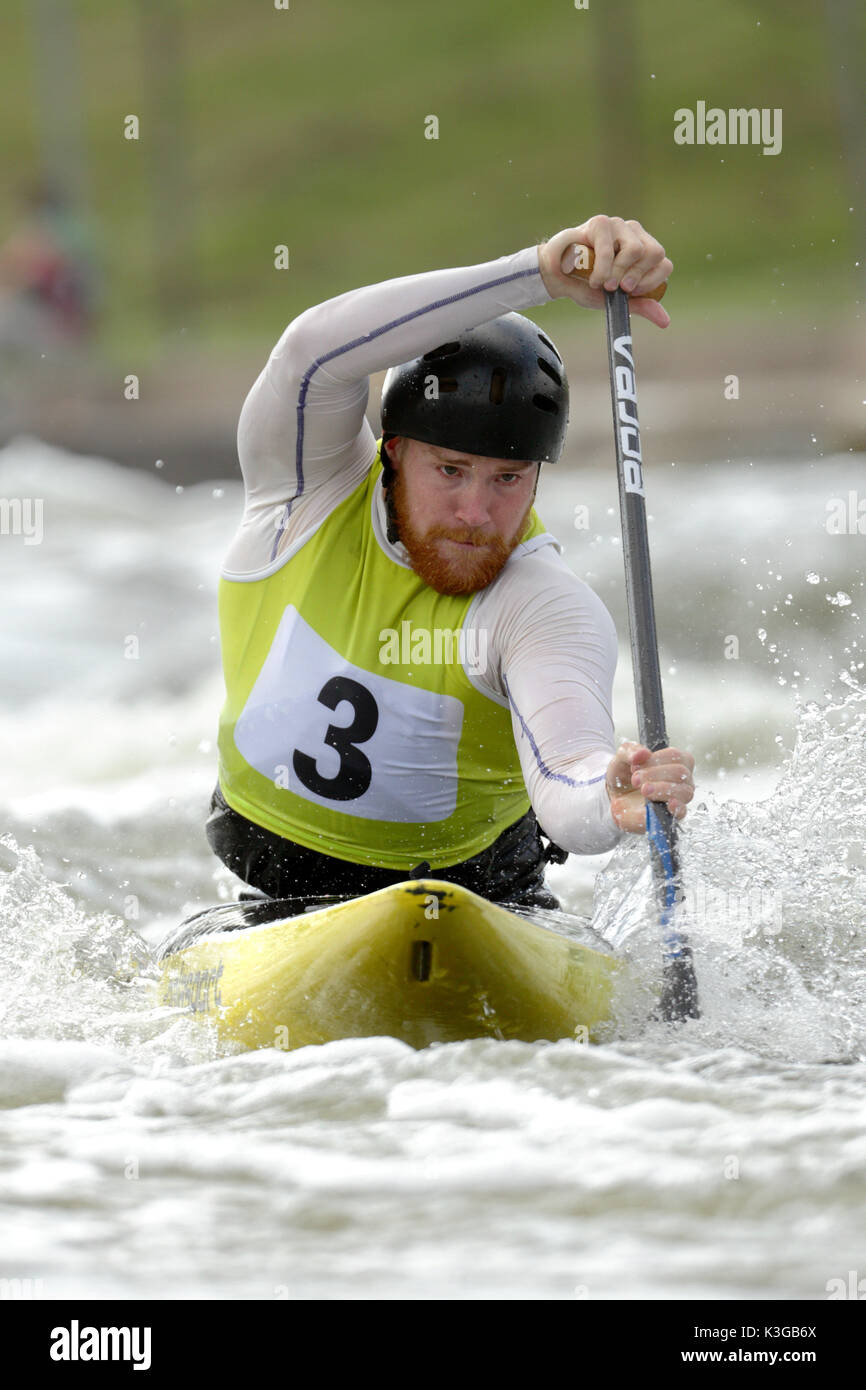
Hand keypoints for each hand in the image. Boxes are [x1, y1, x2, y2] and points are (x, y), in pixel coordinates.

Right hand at [537, 215, 672, 327]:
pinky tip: (592, 278)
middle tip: (617, 288)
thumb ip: (640, 306)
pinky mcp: (601, 223)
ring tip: (601, 283)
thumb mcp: (616, 300)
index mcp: (644, 253)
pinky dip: (601, 270)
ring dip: (617, 273)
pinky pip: (609, 249)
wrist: (557, 277)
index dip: (650, 282)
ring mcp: (619, 226)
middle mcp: (634, 235)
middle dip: (635, 277)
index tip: (630, 292)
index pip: (664, 264)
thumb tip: (665, 322)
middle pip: (655, 253)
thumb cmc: (587, 285)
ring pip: (635, 249)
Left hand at [606, 740, 694, 832]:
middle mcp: (682, 780)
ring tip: (644, 790)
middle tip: (635, 779)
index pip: (675, 756)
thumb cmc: (624, 775)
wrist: (615, 799)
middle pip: (680, 772)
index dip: (655, 759)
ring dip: (661, 788)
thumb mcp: (621, 758)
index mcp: (674, 762)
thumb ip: (630, 750)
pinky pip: (682, 812)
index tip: (635, 766)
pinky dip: (677, 807)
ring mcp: (679, 798)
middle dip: (654, 774)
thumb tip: (643, 753)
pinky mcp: (670, 816)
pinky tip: (669, 804)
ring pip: (683, 791)